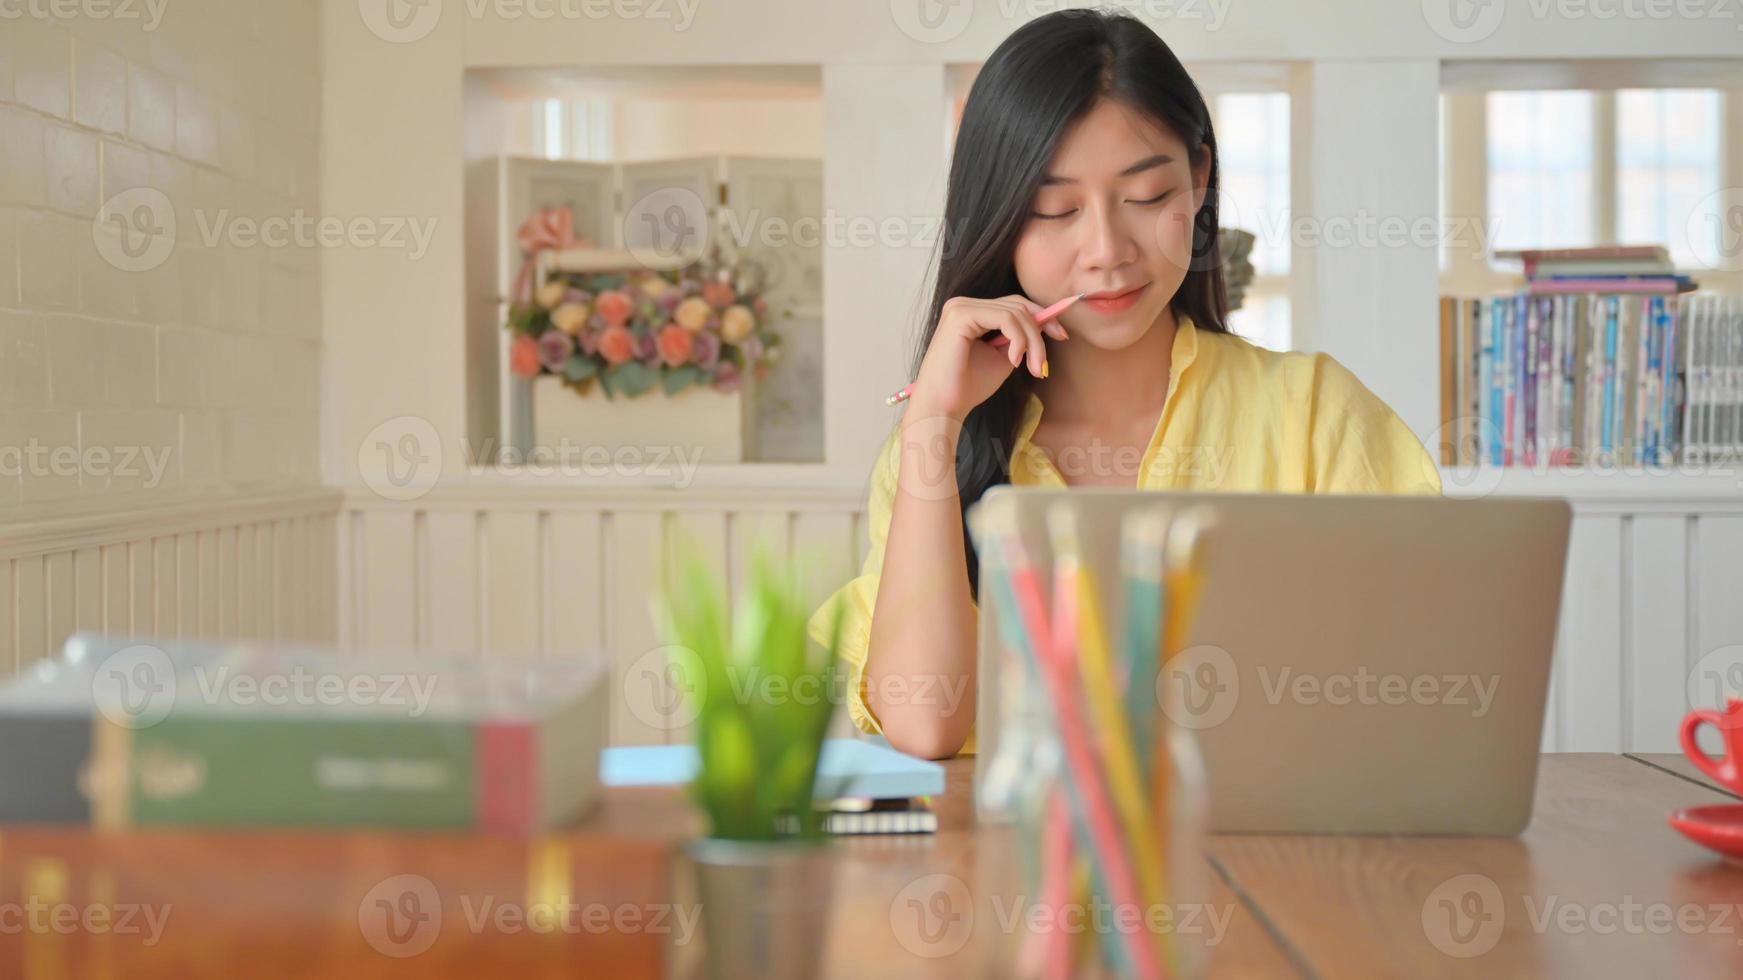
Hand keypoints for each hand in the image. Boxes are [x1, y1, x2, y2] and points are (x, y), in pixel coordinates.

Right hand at [904, 294, 1068, 423]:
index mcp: (971, 312)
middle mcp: (963, 304)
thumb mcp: (1003, 356)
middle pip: (1018, 306)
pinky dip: (1019, 340)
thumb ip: (1019, 338)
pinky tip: (1015, 361)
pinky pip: (1005, 319)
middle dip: (1040, 333)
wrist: (944, 407)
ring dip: (1033, 342)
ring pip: (1015, 312)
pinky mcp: (961, 315)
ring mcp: (961, 307)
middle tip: (1044, 366)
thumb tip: (1048, 322)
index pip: (1013, 305)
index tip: (1061, 335)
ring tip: (1034, 369)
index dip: (1042, 316)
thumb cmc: (969, 387)